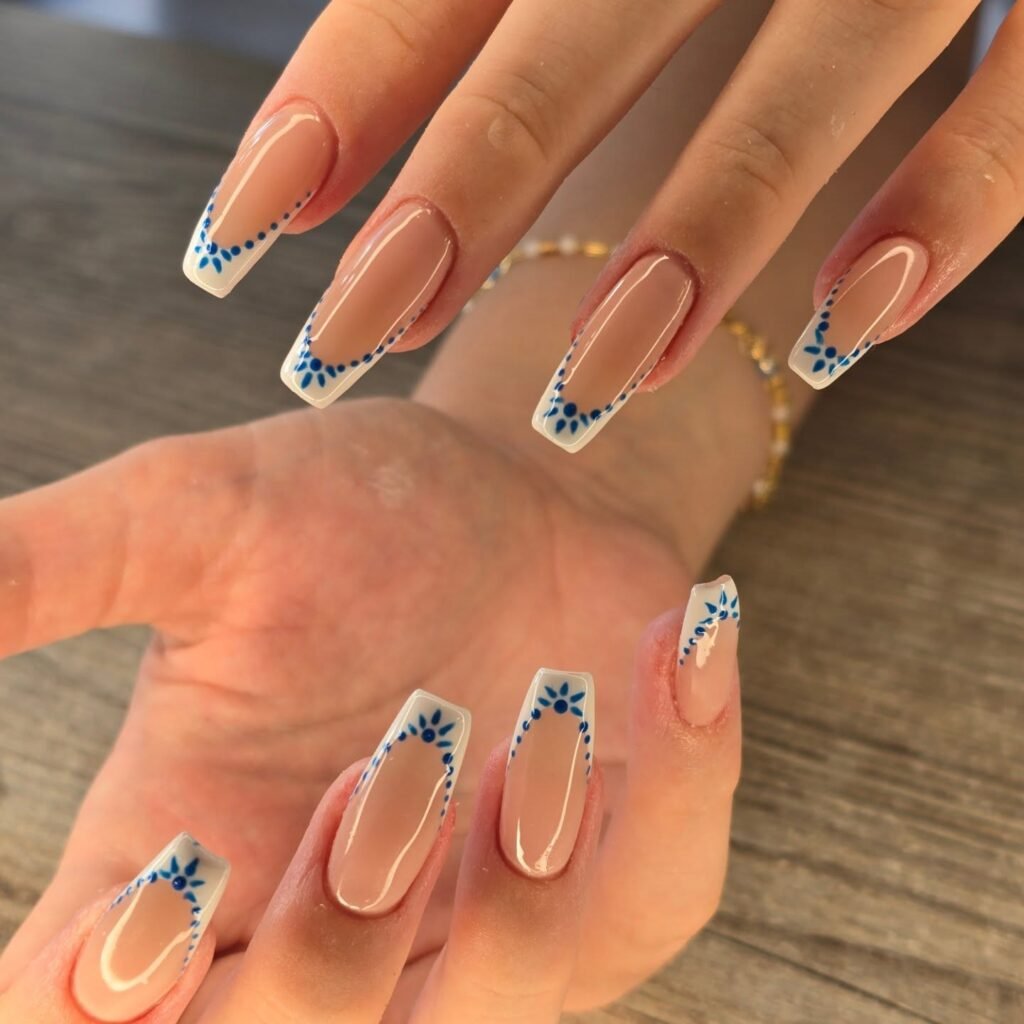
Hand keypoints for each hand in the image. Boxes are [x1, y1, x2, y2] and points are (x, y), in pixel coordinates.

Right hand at [0, 394, 741, 1019]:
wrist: (508, 493)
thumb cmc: (342, 507)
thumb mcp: (192, 516)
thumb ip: (45, 569)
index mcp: (191, 860)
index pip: (97, 1019)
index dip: (110, 1010)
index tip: (161, 887)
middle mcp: (333, 921)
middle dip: (338, 947)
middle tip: (399, 753)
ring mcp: (487, 922)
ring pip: (493, 1017)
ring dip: (521, 890)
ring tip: (547, 719)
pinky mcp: (617, 881)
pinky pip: (654, 892)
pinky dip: (686, 772)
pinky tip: (680, 641)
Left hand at [180, 0, 1018, 436]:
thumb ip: (494, 19)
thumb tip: (334, 148)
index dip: (341, 96)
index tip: (239, 233)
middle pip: (583, 25)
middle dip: (468, 184)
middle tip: (350, 329)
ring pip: (801, 73)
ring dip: (698, 234)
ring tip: (587, 385)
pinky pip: (1020, 105)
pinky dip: (950, 206)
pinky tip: (855, 324)